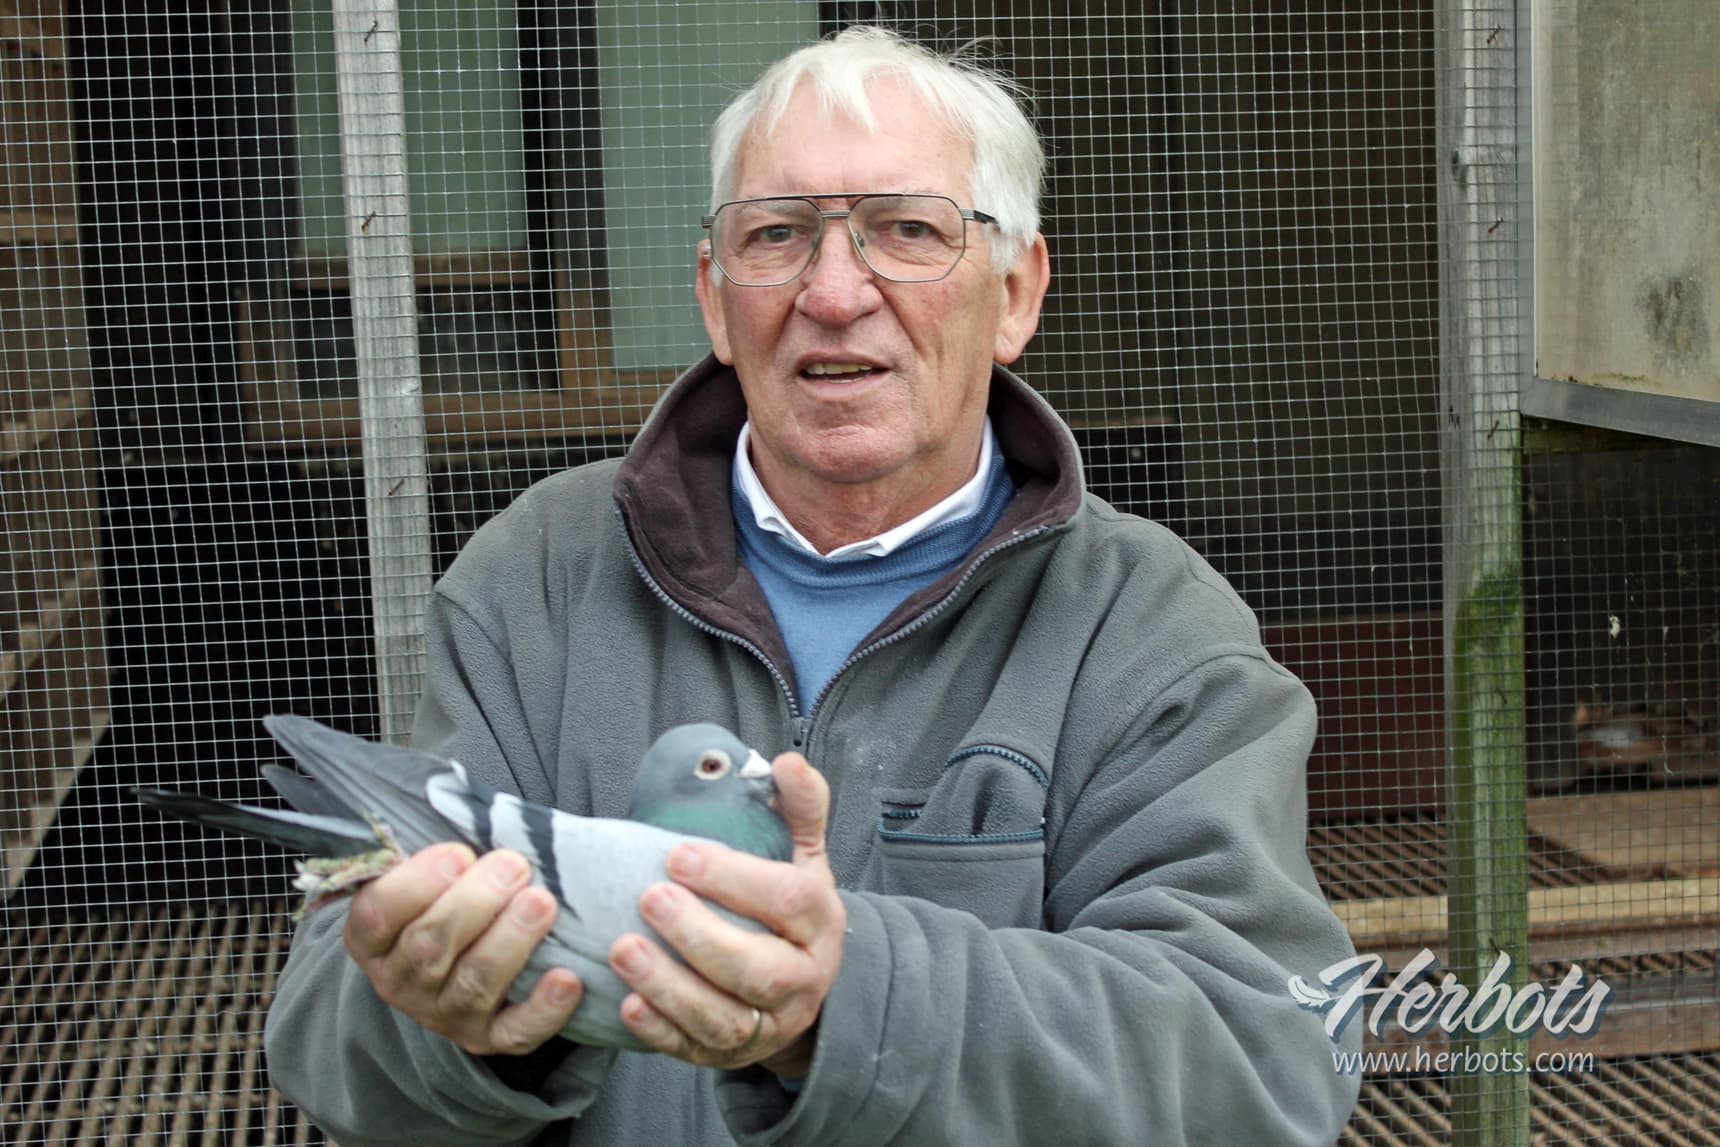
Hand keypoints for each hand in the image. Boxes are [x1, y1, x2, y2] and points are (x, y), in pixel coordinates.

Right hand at [343, 843, 583, 1055]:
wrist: (464, 957)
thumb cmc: (449, 894)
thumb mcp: (427, 872)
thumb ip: (437, 850)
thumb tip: (461, 801)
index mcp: (372, 938)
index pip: (378, 915)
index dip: (416, 884)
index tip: (459, 852)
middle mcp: (400, 982)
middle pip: (430, 947)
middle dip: (475, 903)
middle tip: (514, 866)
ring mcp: (444, 1015)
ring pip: (473, 984)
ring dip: (510, 941)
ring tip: (542, 902)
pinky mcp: (489, 1037)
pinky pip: (515, 1033)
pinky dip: (543, 1009)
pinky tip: (567, 979)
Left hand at [609, 751, 843, 1074]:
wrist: (803, 984)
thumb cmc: (791, 907)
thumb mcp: (804, 855)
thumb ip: (800, 806)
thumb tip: (787, 760)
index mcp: (820, 921)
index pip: (787, 899)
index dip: (733, 878)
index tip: (678, 856)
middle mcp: (803, 978)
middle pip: (756, 968)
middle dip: (698, 936)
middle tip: (648, 899)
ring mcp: (770, 1023)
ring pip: (724, 1017)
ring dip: (669, 986)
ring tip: (622, 950)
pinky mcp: (733, 1055)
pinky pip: (697, 1051)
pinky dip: (661, 1031)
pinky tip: (627, 1004)